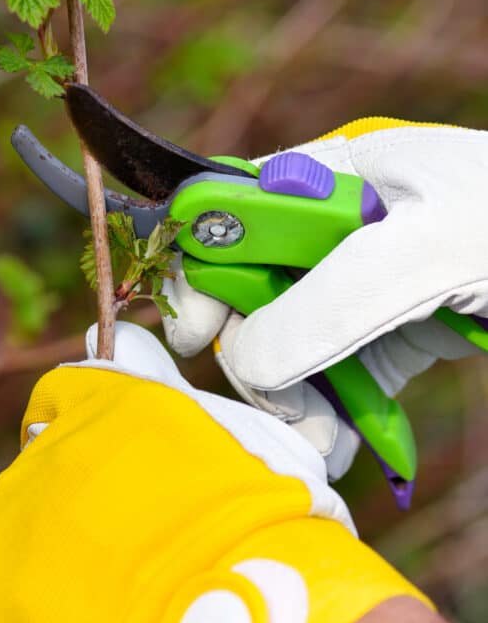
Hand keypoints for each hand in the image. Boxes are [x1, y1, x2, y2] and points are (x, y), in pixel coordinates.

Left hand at [0, 322, 426, 622]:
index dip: (78, 433)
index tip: (107, 467)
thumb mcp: (220, 421)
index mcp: (97, 403)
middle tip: (129, 553)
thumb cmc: (259, 511)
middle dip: (65, 509)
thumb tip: (112, 338)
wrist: (248, 596)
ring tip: (91, 610)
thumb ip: (156, 376)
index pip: (57, 399)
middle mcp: (39, 455)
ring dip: (29, 567)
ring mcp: (5, 527)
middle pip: (29, 480)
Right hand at [162, 120, 486, 478]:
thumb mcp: (424, 254)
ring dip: (291, 397)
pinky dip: (332, 413)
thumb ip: (327, 300)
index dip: (204, 269)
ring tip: (315, 446)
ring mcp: (371, 282)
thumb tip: (244, 360)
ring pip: (293, 339)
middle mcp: (343, 226)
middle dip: (254, 352)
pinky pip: (340, 372)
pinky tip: (340, 447)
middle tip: (274, 410)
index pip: (231, 212)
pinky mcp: (399, 330)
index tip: (199, 335)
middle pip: (255, 287)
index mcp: (336, 175)